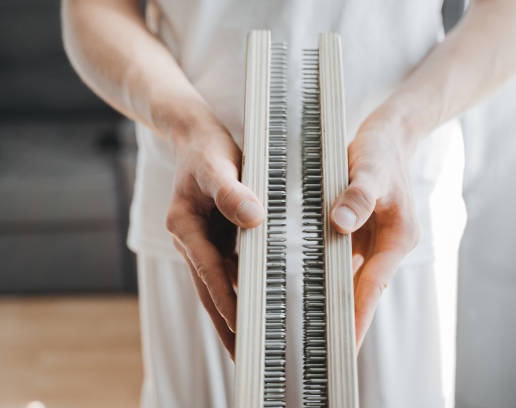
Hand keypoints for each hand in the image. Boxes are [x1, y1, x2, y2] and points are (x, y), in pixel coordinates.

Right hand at [165, 112, 264, 358]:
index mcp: (184, 227)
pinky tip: (260, 304)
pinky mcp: (216, 239)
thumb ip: (232, 191)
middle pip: (209, 290)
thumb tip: (254, 219)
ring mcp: (202, 242)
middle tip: (246, 359)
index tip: (242, 328)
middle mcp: (190, 240)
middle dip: (227, 324)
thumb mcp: (218, 164)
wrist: (197, 137)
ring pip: (218, 286)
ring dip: (233, 314)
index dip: (225, 300)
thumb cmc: (207, 149)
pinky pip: (228, 271)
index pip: (208, 271)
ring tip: (254, 345)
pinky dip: (242, 290)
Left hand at [331, 104, 419, 349]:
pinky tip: (306, 289)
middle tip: (322, 352)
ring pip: (351, 279)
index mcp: (397, 238)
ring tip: (311, 331)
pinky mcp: (358, 233)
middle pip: (363, 291)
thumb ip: (358, 196)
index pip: (374, 287)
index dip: (359, 316)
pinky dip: (326, 277)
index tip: (346, 346)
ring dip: (334, 302)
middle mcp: (386, 245)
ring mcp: (372, 241)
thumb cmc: (382, 151)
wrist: (388, 135)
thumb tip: (340, 224)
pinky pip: (340, 262)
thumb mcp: (371, 168)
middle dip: (345, 320)